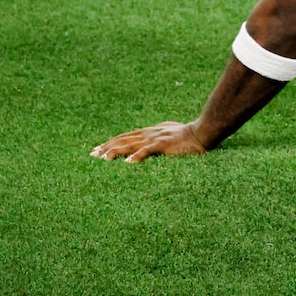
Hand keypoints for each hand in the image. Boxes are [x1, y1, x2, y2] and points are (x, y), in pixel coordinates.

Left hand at [91, 121, 206, 162]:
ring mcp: (155, 138)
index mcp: (150, 132)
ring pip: (130, 144)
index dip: (111, 142)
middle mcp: (149, 133)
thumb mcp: (169, 134)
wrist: (202, 132)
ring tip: (103, 159)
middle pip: (123, 139)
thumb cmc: (188, 135)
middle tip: (92, 155)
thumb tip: (149, 145)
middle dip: (107, 147)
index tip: (99, 149)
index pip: (126, 136)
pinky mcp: (163, 144)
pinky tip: (126, 163)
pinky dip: (135, 156)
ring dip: (115, 151)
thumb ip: (158, 138)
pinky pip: (146, 151)